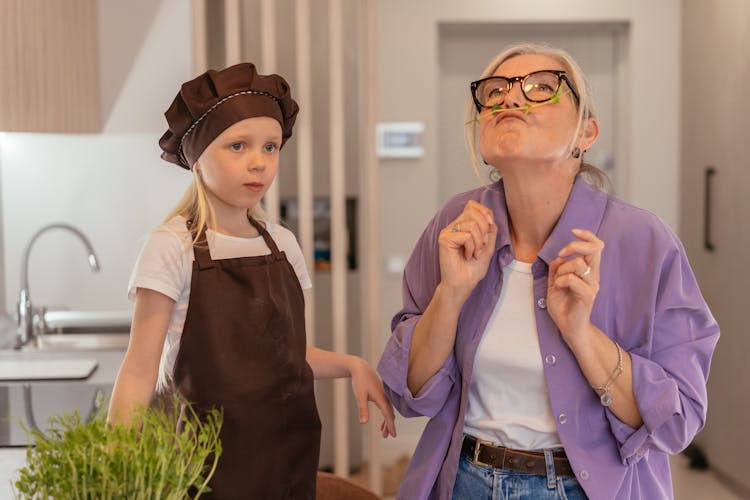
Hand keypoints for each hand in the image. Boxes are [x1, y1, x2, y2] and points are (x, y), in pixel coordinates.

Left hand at [349, 357, 396, 437]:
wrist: (360, 368)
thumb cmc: (360, 381)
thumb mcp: (360, 396)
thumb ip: (362, 409)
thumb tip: (363, 423)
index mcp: (381, 398)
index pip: (388, 415)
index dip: (391, 426)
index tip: (393, 435)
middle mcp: (385, 397)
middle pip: (390, 414)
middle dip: (389, 426)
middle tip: (387, 436)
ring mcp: (384, 395)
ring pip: (388, 411)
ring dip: (387, 422)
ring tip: (383, 433)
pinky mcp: (381, 394)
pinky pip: (386, 407)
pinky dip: (385, 415)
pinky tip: (382, 422)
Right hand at [438, 200, 497, 300]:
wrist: (463, 285)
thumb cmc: (473, 269)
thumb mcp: (488, 247)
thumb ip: (490, 231)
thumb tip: (490, 218)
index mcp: (462, 226)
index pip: (473, 206)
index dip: (485, 213)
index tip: (490, 228)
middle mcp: (453, 226)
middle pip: (473, 211)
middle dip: (484, 228)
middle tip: (482, 245)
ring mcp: (447, 232)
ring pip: (472, 224)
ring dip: (479, 241)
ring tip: (475, 253)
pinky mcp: (445, 239)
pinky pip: (466, 236)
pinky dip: (472, 247)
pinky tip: (467, 256)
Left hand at [547, 228, 603, 345]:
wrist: (568, 327)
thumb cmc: (563, 306)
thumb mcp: (555, 283)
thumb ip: (557, 269)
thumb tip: (558, 257)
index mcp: (589, 271)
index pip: (597, 246)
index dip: (587, 235)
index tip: (574, 231)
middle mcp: (593, 276)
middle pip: (595, 249)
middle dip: (574, 246)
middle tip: (562, 253)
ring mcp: (592, 286)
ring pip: (579, 264)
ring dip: (563, 268)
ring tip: (558, 280)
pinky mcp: (587, 296)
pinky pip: (572, 279)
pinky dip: (560, 280)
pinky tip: (558, 288)